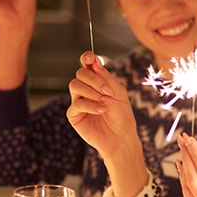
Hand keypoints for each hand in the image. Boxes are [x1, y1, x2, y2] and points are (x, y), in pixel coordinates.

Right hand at [66, 51, 146, 196]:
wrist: (121, 138)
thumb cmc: (122, 116)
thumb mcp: (118, 93)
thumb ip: (106, 77)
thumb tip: (94, 61)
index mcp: (97, 82)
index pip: (87, 65)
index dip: (86, 58)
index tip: (90, 58)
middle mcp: (86, 90)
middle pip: (80, 73)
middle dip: (94, 80)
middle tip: (107, 91)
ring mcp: (79, 101)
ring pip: (74, 85)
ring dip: (91, 92)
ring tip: (104, 103)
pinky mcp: (74, 115)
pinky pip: (76, 104)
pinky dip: (89, 105)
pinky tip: (101, 110)